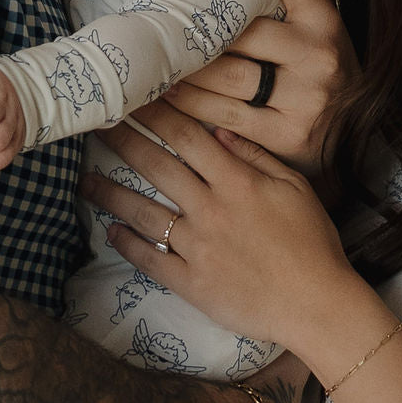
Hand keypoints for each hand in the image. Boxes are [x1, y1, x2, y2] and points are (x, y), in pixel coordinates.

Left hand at [87, 103, 354, 353]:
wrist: (316, 305)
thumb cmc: (313, 245)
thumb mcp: (296, 189)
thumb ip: (257, 158)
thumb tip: (219, 132)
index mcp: (236, 181)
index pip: (187, 136)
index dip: (158, 113)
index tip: (135, 97)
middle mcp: (210, 209)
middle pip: (157, 166)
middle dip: (124, 140)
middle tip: (97, 123)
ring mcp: (197, 248)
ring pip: (145, 212)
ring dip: (112, 193)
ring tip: (85, 180)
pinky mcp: (192, 284)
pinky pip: (151, 260)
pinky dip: (128, 245)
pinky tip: (110, 231)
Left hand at [162, 0, 356, 175]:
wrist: (351, 140)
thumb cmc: (320, 81)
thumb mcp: (314, 36)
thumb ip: (282, 11)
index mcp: (323, 21)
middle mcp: (317, 55)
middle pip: (242, 33)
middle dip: (200, 33)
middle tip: (168, 28)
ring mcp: (305, 98)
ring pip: (228, 78)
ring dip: (187, 73)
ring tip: (164, 68)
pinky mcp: (288, 135)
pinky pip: (229, 116)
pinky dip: (194, 108)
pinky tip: (174, 99)